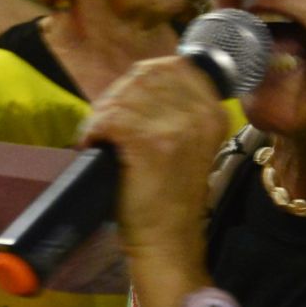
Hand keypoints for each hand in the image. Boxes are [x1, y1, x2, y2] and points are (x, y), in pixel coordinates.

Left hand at [80, 56, 232, 278]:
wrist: (167, 240)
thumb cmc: (168, 194)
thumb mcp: (185, 142)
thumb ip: (173, 108)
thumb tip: (137, 79)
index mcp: (212, 111)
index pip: (174, 66)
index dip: (141, 78)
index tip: (125, 100)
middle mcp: (200, 116)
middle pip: (146, 76)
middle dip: (117, 95)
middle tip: (105, 123)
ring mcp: (176, 129)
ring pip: (124, 96)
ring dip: (102, 114)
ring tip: (98, 136)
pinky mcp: (149, 145)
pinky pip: (111, 119)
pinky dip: (94, 131)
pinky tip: (92, 145)